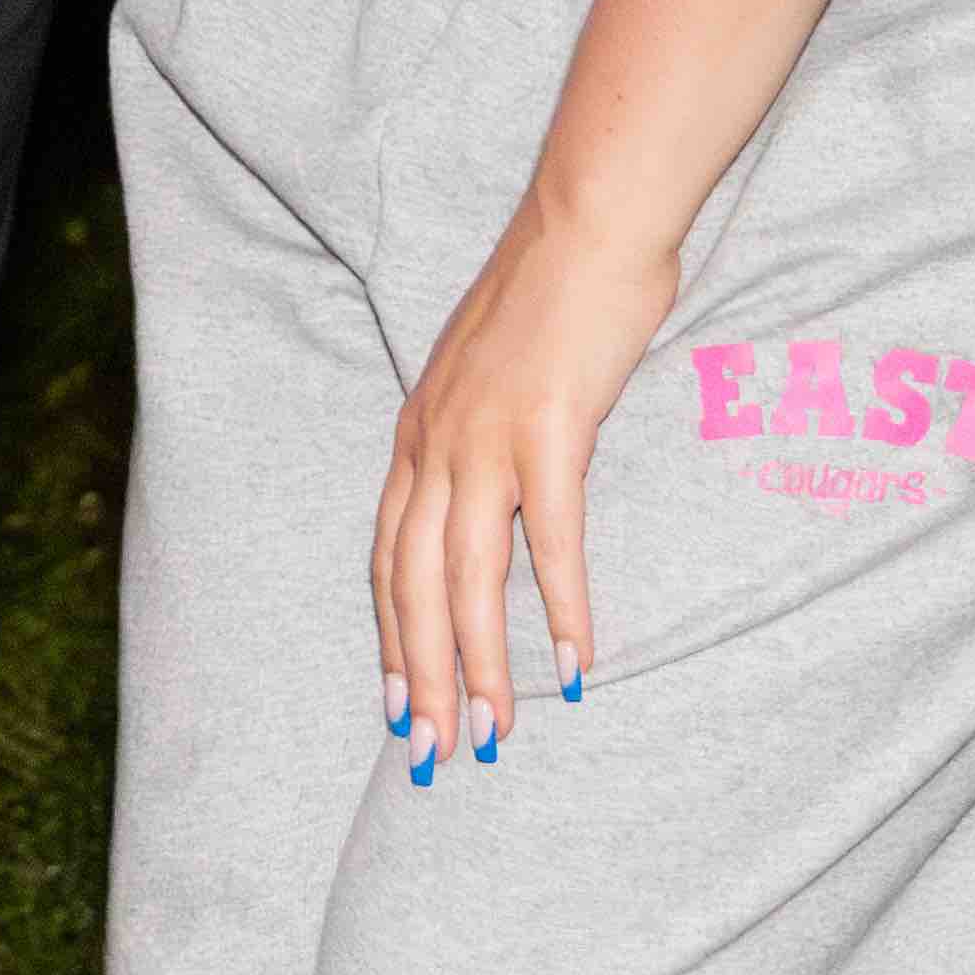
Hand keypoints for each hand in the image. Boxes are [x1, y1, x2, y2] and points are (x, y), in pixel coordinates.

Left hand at [374, 196, 675, 782]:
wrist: (587, 221)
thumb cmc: (550, 296)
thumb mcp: (490, 374)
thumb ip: (478, 435)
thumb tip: (488, 494)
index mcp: (416, 432)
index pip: (387, 555)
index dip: (390, 635)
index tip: (400, 703)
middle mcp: (436, 441)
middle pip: (412, 584)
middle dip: (423, 676)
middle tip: (437, 753)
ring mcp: (488, 436)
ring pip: (467, 577)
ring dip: (481, 665)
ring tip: (498, 733)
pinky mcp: (552, 428)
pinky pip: (549, 538)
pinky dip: (559, 607)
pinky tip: (575, 664)